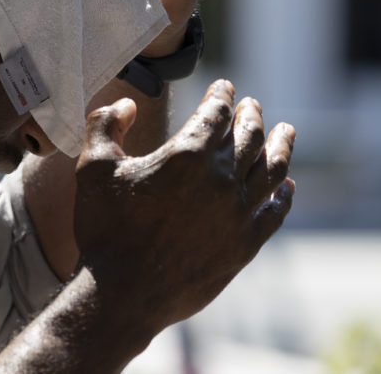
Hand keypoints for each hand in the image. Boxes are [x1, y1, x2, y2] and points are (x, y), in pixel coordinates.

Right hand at [73, 79, 294, 337]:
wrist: (123, 294)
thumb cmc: (105, 229)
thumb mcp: (93, 167)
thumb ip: (105, 124)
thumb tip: (126, 105)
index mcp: (188, 154)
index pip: (216, 111)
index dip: (222, 94)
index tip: (224, 86)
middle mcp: (222, 180)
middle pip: (249, 135)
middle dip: (252, 115)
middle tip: (253, 105)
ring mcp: (239, 214)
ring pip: (271, 169)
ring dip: (281, 145)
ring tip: (287, 131)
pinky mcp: (245, 245)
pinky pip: (275, 212)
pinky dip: (283, 195)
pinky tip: (286, 186)